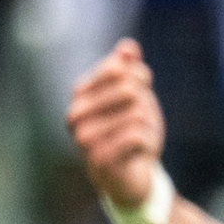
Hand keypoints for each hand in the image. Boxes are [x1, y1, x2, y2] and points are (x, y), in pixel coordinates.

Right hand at [65, 39, 164, 208]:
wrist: (130, 177)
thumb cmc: (131, 132)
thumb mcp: (137, 98)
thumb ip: (131, 70)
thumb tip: (129, 47)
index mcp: (80, 93)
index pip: (117, 69)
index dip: (139, 78)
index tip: (142, 91)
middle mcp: (75, 113)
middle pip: (129, 89)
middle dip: (145, 104)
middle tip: (143, 120)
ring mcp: (84, 138)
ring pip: (135, 113)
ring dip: (148, 125)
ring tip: (141, 135)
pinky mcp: (99, 160)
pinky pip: (136, 136)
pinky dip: (147, 141)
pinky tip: (142, 149)